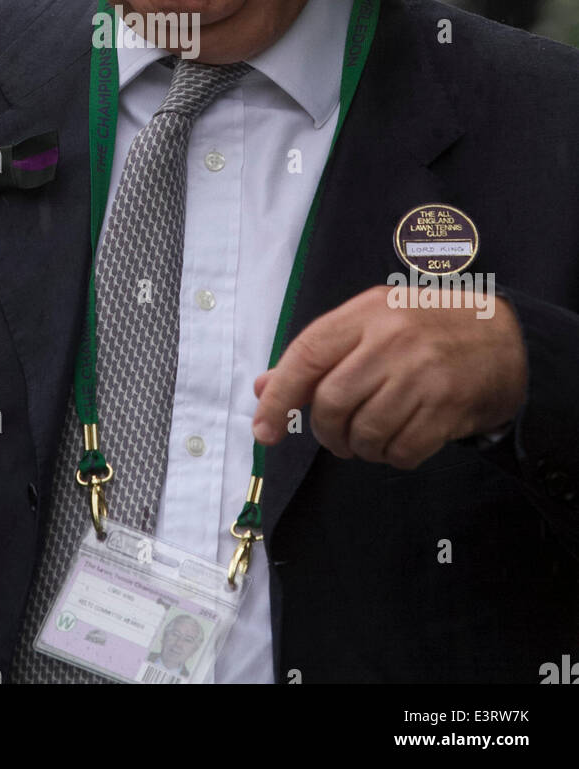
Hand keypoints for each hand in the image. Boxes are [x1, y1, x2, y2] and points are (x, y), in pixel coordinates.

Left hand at [251, 285, 527, 468]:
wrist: (503, 338)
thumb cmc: (426, 330)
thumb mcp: (371, 323)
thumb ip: (319, 355)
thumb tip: (264, 388)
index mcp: (367, 312)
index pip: (307, 354)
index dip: (279, 396)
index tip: (264, 430)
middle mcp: (392, 339)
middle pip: (332, 402)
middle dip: (325, 431)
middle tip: (336, 435)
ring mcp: (422, 374)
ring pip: (364, 432)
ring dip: (358, 448)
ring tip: (368, 438)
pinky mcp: (448, 407)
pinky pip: (402, 451)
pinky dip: (392, 456)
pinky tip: (398, 441)